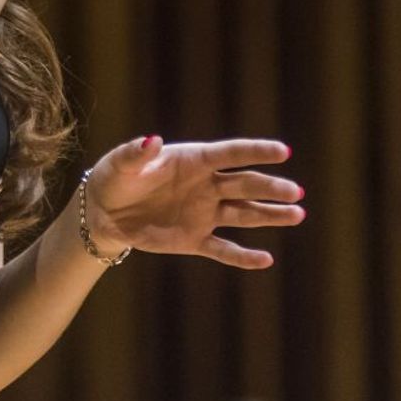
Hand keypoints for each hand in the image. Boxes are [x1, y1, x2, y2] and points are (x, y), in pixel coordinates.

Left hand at [81, 136, 304, 269]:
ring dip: (269, 215)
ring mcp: (203, 214)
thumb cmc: (114, 178)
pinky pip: (223, 249)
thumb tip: (152, 140)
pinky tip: (266, 259)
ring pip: (243, 215)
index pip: (229, 154)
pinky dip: (243, 257)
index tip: (283, 151)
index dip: (255, 151)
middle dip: (270, 188)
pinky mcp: (194, 240)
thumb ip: (136, 153)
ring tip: (297, 215)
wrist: (104, 213)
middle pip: (244, 185)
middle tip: (295, 192)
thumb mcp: (120, 164)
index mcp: (191, 160)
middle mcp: (205, 186)